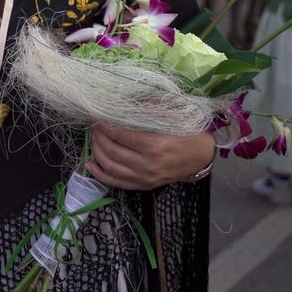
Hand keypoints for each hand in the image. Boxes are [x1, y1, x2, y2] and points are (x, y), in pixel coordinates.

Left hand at [84, 123, 214, 190]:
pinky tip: (89, 164)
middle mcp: (147, 164)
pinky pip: (117, 183)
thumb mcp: (174, 118)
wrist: (202, 158)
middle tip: (93, 125)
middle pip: (112, 150)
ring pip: (111, 166)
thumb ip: (152, 112)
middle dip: (98, 136)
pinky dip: (100, 175)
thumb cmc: (189, 135)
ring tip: (92, 139)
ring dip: (96, 151)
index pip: (120, 134)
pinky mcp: (144, 185)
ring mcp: (145, 177)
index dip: (103, 124)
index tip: (93, 115)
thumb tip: (128, 105)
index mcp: (154, 145)